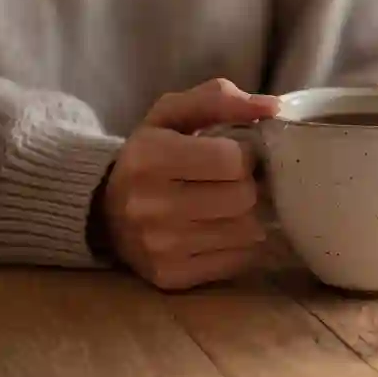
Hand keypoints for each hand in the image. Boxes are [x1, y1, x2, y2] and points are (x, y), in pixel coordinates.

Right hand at [100, 79, 278, 290]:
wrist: (104, 210)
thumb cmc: (150, 153)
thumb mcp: (173, 114)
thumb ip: (220, 99)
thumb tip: (273, 107)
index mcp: (149, 157)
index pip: (232, 159)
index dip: (245, 154)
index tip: (235, 154)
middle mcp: (149, 205)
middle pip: (243, 197)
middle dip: (248, 185)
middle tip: (234, 181)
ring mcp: (159, 247)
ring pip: (247, 231)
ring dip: (247, 215)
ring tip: (226, 204)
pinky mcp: (171, 277)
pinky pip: (239, 260)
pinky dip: (239, 244)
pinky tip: (218, 229)